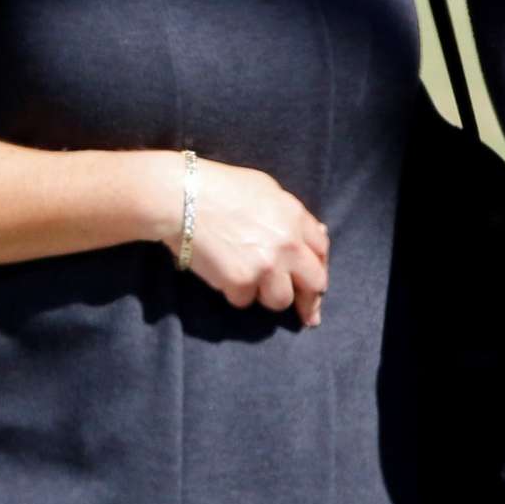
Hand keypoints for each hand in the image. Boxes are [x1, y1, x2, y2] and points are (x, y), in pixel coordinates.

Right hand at [170, 156, 329, 325]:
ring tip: (248, 283)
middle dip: (310, 301)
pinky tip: (221, 276)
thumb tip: (314, 232)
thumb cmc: (218, 188)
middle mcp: (289, 244)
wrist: (182, 198)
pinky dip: (234, 294)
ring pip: (281, 300)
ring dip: (266, 296)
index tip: (315, 282)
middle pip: (315, 283)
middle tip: (306, 315)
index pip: (322, 250)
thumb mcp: (265, 190)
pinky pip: (244, 301)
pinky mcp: (242, 282)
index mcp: (296, 218)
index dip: (319, 268)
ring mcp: (267, 265)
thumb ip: (290, 215)